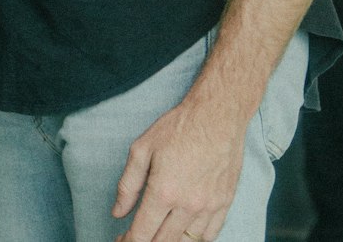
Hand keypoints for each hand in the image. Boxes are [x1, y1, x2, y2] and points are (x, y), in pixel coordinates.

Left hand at [112, 94, 243, 241]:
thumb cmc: (179, 126)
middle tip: (136, 237)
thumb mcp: (142, 148)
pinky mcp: (224, 203)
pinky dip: (194, 237)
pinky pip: (209, 235)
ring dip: (170, 241)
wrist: (217, 113)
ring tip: (160, 233)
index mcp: (164, 191)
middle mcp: (187, 204)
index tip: (122, 239)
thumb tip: (118, 212)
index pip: (142, 234)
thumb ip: (128, 184)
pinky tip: (183, 230)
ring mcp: (209, 206)